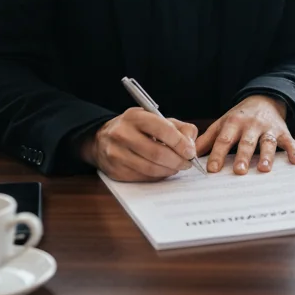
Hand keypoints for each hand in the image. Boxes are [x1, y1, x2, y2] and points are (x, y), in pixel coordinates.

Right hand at [80, 108, 198, 181]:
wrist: (103, 138)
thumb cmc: (136, 128)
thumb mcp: (156, 118)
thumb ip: (179, 128)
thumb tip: (191, 145)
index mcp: (134, 117)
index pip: (163, 130)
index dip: (180, 143)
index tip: (190, 151)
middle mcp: (122, 134)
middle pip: (157, 153)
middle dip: (177, 160)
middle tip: (187, 163)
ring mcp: (116, 154)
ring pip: (150, 168)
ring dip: (169, 170)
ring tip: (177, 167)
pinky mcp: (115, 171)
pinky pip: (142, 177)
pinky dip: (157, 176)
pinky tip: (162, 171)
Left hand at [196, 95, 294, 173]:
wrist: (265, 99)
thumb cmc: (239, 117)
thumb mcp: (222, 124)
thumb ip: (207, 140)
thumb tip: (188, 155)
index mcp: (233, 123)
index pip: (223, 140)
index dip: (217, 154)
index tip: (212, 169)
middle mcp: (251, 125)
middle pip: (246, 142)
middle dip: (242, 156)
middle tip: (238, 171)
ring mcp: (268, 128)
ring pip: (267, 142)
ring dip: (266, 155)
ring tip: (264, 169)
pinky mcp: (282, 131)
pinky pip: (289, 141)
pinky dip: (293, 150)